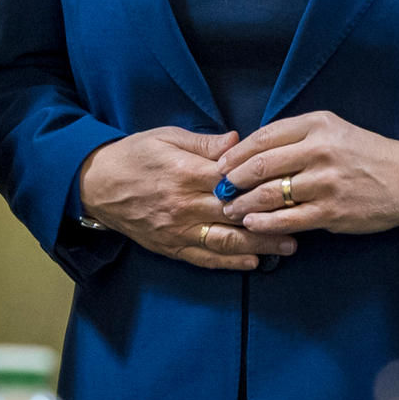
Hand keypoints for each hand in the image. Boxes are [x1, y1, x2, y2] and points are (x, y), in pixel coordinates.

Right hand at [77, 127, 297, 270]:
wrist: (95, 185)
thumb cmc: (132, 155)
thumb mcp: (166, 137)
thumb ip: (204, 143)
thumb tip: (238, 141)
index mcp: (185, 174)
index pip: (234, 182)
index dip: (264, 185)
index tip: (290, 186)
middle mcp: (184, 205)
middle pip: (237, 216)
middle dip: (272, 220)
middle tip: (304, 223)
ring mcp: (177, 230)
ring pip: (226, 242)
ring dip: (259, 246)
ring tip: (287, 247)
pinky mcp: (170, 246)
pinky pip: (204, 258)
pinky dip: (230, 262)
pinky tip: (252, 262)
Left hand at [217, 112, 398, 236]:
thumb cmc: (366, 154)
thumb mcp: (333, 129)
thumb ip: (296, 136)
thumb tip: (250, 150)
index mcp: (317, 125)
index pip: (264, 137)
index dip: (236, 153)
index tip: (220, 165)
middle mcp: (320, 150)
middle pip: (261, 165)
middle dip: (233, 180)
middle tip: (219, 190)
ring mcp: (326, 182)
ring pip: (270, 194)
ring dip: (243, 204)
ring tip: (230, 210)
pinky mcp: (332, 211)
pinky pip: (288, 219)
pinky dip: (264, 223)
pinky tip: (252, 224)